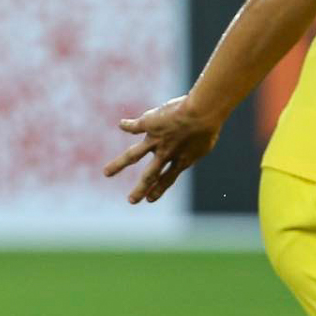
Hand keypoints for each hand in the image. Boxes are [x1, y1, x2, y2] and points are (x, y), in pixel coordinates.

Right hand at [104, 94, 221, 203]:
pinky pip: (134, 127)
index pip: (166, 179)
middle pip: (148, 176)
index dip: (157, 190)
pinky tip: (121, 125)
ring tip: (107, 173)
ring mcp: (155, 140)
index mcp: (180, 159)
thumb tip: (190, 153)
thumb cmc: (208, 126)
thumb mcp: (204, 142)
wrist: (201, 114)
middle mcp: (165, 153)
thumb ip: (194, 149)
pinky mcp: (149, 124)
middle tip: (131, 200)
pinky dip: (127, 125)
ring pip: (133, 155)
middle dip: (139, 189)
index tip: (149, 199)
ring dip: (119, 165)